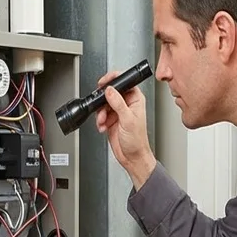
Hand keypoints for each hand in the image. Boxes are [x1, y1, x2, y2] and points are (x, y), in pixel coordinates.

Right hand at [95, 70, 154, 187]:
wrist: (132, 157)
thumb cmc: (137, 140)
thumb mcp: (128, 119)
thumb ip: (118, 103)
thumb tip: (109, 90)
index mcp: (135, 100)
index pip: (124, 82)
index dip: (113, 80)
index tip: (104, 83)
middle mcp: (127, 104)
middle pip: (110, 93)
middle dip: (103, 101)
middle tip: (101, 106)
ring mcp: (118, 112)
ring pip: (103, 104)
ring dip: (100, 113)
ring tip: (103, 121)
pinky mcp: (111, 120)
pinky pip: (100, 115)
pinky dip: (99, 120)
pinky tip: (103, 126)